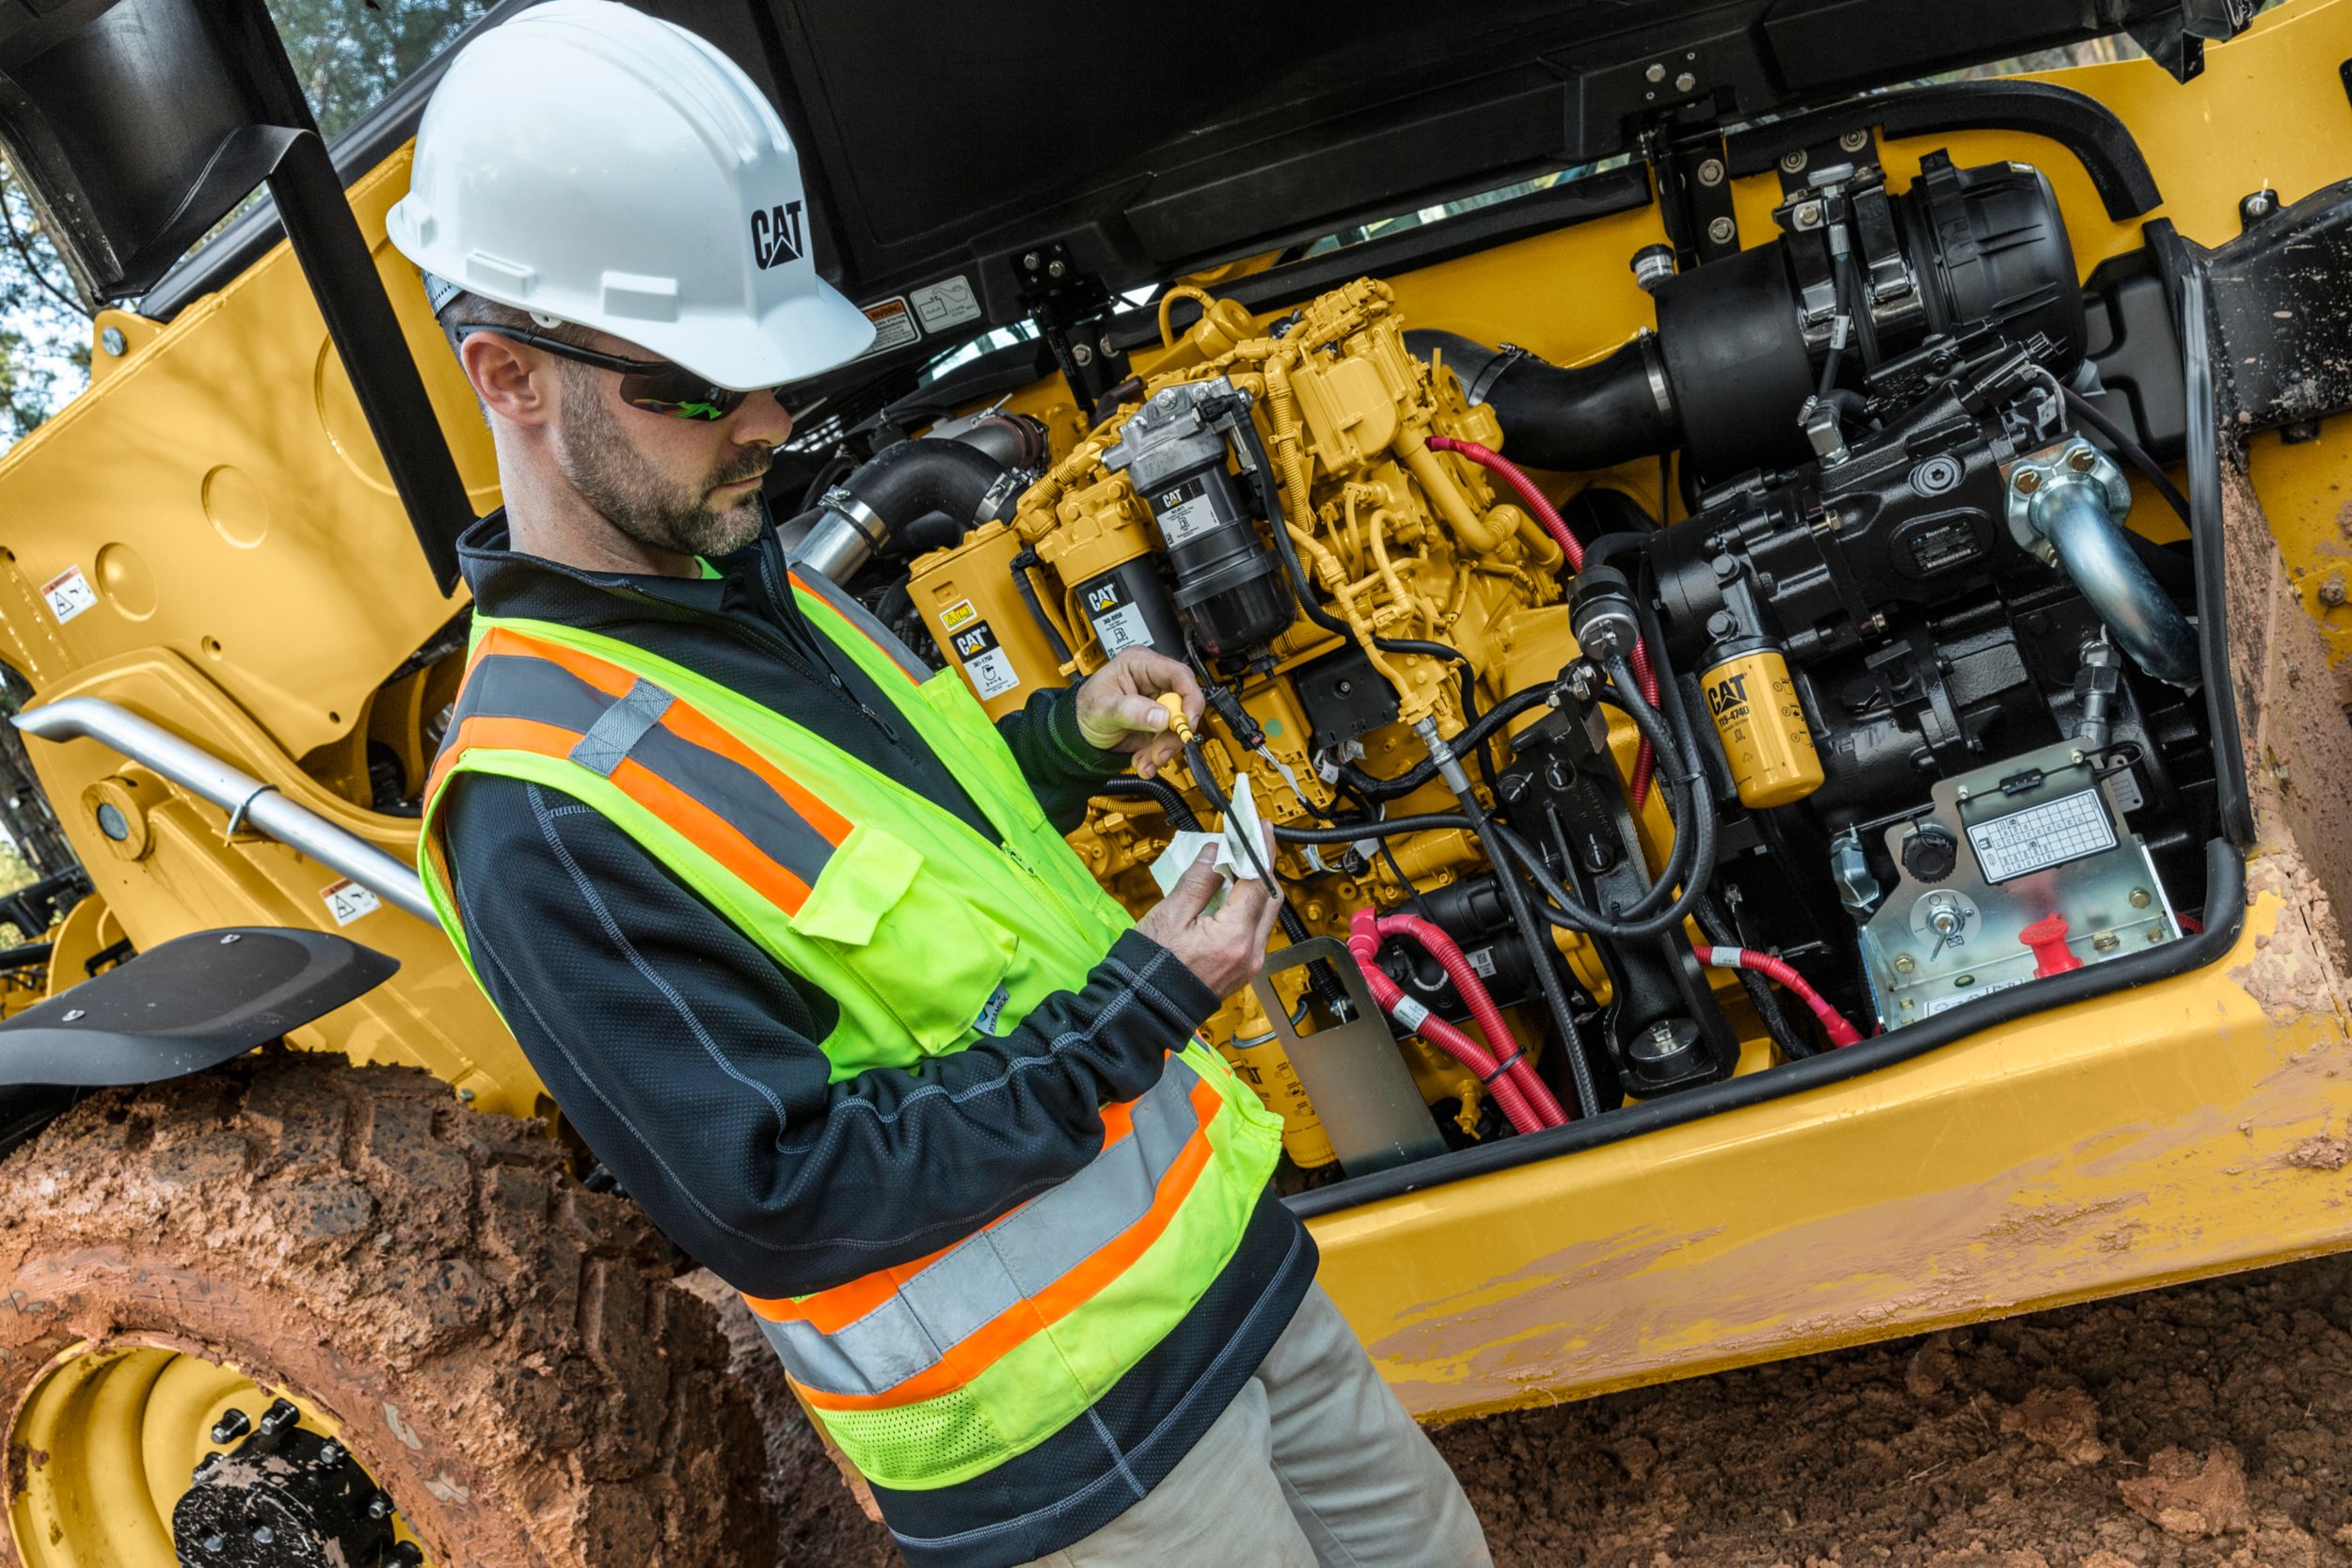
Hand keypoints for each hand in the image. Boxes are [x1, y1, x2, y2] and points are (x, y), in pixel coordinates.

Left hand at [1074, 647, 1202, 779]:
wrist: (1078, 732)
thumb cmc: (1085, 708)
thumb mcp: (1102, 708)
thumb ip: (1131, 711)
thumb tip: (1162, 717)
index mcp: (1140, 664)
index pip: (1178, 674)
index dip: (1190, 698)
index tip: (1187, 722)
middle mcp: (1154, 682)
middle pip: (1183, 705)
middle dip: (1173, 733)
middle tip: (1161, 752)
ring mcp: (1157, 704)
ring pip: (1178, 727)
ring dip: (1164, 749)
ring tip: (1147, 762)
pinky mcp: (1158, 725)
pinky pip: (1169, 742)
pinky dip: (1158, 756)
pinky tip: (1144, 762)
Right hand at [1133, 826, 1284, 1001]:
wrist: (1144, 1010)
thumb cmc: (1150, 968)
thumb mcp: (1170, 915)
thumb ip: (1199, 881)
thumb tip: (1215, 853)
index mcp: (1234, 937)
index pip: (1259, 883)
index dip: (1259, 851)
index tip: (1258, 830)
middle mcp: (1250, 953)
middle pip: (1270, 898)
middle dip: (1262, 867)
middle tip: (1251, 842)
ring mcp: (1249, 965)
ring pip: (1264, 916)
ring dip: (1255, 888)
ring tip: (1236, 866)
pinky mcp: (1242, 972)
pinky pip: (1254, 933)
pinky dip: (1246, 910)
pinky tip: (1228, 895)